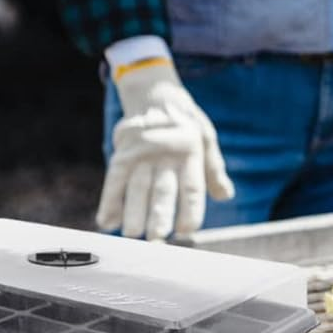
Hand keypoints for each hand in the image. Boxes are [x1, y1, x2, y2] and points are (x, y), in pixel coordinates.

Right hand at [98, 57, 234, 240]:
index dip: (190, 209)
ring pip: (136, 187)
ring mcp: (141, 155)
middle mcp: (165, 155)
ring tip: (131, 233)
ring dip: (132, 212)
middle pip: (161, 189)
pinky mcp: (123, 155)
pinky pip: (114, 180)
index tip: (186, 230)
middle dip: (158, 214)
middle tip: (156, 237)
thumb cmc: (185, 123)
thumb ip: (214, 169)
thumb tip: (226, 196)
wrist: (155, 95)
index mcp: (190, 153)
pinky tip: (107, 221)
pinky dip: (109, 201)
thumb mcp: (206, 138)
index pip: (192, 186)